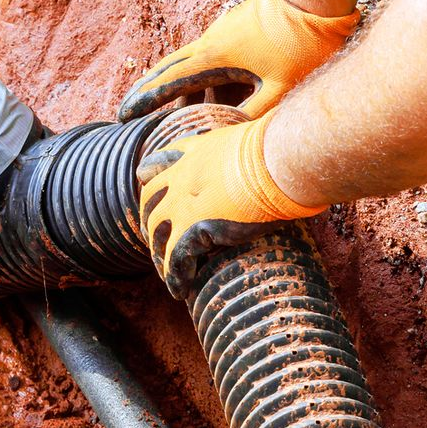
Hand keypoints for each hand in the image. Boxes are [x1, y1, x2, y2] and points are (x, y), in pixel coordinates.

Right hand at [118, 0, 359, 121]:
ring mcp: (223, 32)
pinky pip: (212, 56)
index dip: (145, 100)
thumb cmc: (301, 44)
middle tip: (131, 110)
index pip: (169, 82)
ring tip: (172, 109)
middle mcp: (212, 42)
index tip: (124, 115)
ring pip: (193, 62)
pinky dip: (205, 76)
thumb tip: (231, 140)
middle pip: (171, 69)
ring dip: (181, 85)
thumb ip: (254, 116)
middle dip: (151, 90)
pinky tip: (214, 91)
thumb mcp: (280, 88)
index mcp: (214, 57)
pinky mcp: (237, 27)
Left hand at [137, 114, 323, 295]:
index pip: (161, 163)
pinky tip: (180, 289)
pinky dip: (175, 275)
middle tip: (156, 238)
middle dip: (150, 220)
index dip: (152, 177)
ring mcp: (185, 201)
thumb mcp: (253, 138)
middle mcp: (183, 175)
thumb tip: (274, 143)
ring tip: (166, 271)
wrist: (280, 160)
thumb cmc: (279, 150)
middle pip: (151, 199)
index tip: (146, 184)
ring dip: (159, 252)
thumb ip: (248, 145)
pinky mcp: (195, 227)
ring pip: (157, 230)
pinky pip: (176, 257)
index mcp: (196, 152)